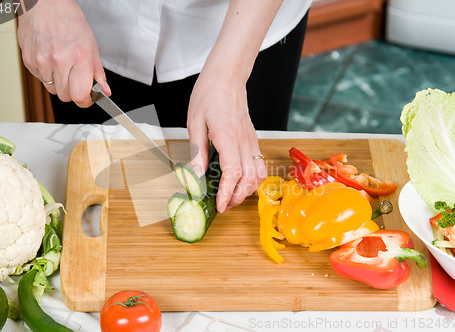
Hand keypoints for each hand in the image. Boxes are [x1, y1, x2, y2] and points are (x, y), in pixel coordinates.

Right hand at [17, 0, 110, 106]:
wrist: (46, 4)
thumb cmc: (70, 21)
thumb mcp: (91, 46)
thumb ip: (98, 72)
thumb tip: (105, 91)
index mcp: (79, 58)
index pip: (80, 95)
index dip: (85, 101)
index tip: (87, 99)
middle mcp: (59, 61)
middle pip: (65, 96)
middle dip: (72, 93)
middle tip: (75, 81)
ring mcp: (41, 61)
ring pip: (52, 90)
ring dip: (59, 84)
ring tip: (62, 67)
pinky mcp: (28, 60)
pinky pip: (40, 79)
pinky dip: (47, 75)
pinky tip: (51, 60)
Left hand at [187, 68, 266, 212]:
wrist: (227, 76)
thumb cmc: (209, 94)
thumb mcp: (195, 122)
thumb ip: (198, 151)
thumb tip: (196, 174)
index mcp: (227, 136)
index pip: (232, 173)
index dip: (226, 193)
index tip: (219, 204)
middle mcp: (244, 141)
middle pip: (249, 179)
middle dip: (237, 197)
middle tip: (223, 205)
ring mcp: (251, 140)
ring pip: (259, 174)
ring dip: (248, 190)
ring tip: (233, 196)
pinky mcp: (253, 139)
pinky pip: (260, 164)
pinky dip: (253, 179)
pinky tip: (241, 181)